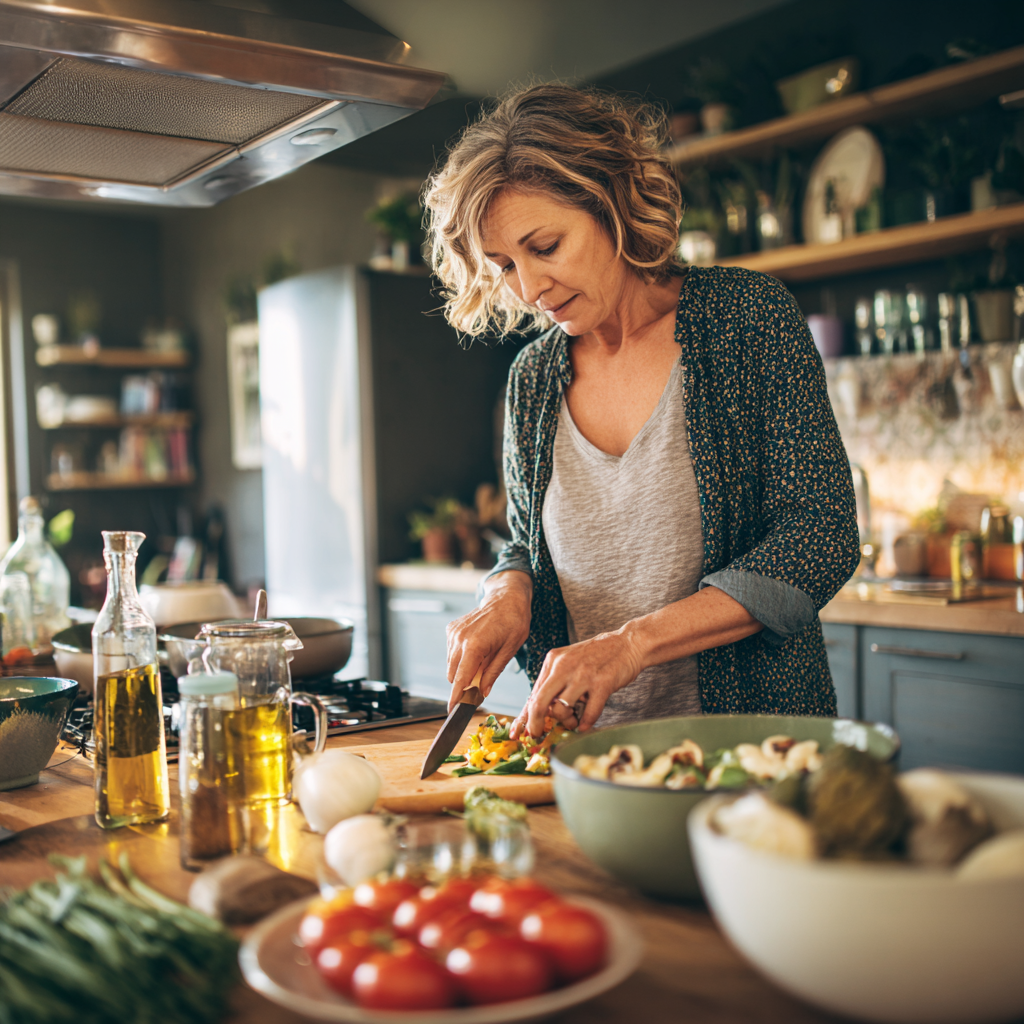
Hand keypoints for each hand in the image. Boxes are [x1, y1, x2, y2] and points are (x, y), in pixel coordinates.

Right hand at [446, 571, 531, 711]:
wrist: (507, 597)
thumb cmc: (514, 621)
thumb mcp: (510, 649)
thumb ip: (493, 672)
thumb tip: (483, 692)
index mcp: (475, 645)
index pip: (460, 678)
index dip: (456, 696)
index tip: (452, 710)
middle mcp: (459, 638)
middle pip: (453, 674)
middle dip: (463, 684)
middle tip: (480, 686)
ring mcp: (454, 633)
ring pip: (451, 664)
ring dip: (463, 670)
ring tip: (482, 662)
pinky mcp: (452, 629)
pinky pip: (452, 652)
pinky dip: (461, 658)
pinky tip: (477, 650)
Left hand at [510, 627, 643, 738]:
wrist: (627, 643)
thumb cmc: (597, 657)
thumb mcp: (569, 662)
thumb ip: (554, 682)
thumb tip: (538, 711)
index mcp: (553, 661)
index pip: (533, 693)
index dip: (524, 716)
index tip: (519, 732)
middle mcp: (564, 666)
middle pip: (540, 702)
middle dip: (535, 723)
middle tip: (539, 734)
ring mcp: (583, 675)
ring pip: (561, 709)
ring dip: (566, 722)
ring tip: (573, 721)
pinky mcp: (602, 683)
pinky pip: (589, 713)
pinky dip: (586, 723)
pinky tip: (586, 724)